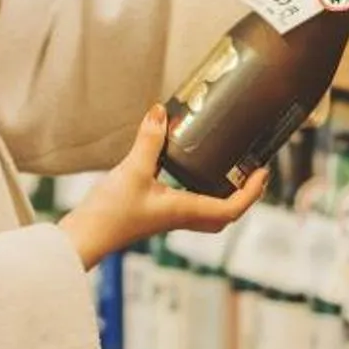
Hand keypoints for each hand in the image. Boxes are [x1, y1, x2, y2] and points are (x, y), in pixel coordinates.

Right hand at [61, 109, 268, 269]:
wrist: (85, 236)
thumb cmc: (110, 212)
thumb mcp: (132, 170)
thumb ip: (148, 140)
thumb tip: (160, 112)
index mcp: (185, 210)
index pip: (232, 208)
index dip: (252, 192)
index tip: (263, 171)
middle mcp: (181, 218)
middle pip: (225, 217)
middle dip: (244, 198)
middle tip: (253, 175)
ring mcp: (169, 219)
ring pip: (209, 215)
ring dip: (225, 199)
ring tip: (230, 174)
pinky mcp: (156, 216)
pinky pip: (190, 209)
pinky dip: (202, 195)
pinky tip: (191, 177)